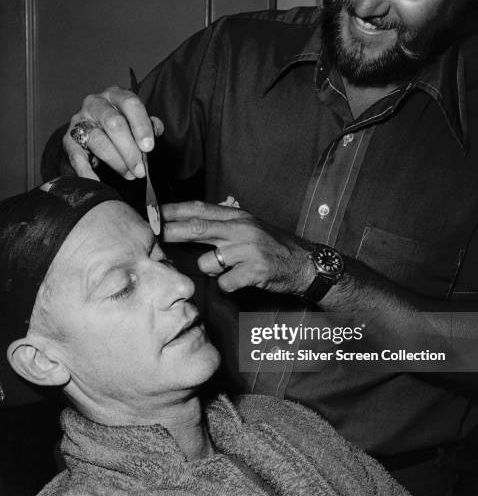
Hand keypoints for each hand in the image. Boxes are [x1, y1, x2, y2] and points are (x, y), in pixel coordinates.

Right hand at [62, 86, 163, 179]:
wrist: (93, 130)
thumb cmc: (122, 125)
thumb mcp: (136, 120)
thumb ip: (148, 125)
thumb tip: (156, 129)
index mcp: (116, 95)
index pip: (131, 104)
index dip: (141, 126)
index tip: (148, 147)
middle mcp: (96, 103)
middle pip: (114, 123)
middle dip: (129, 150)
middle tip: (140, 170)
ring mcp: (80, 120)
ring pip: (98, 141)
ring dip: (116, 162)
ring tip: (130, 175)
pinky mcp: (68, 139)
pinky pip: (77, 157)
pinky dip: (87, 172)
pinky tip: (98, 182)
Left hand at [162, 201, 315, 293]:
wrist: (306, 264)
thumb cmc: (275, 245)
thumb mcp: (251, 225)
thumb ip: (225, 221)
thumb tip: (194, 216)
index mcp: (239, 216)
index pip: (200, 209)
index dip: (174, 210)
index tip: (154, 212)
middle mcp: (241, 229)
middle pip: (197, 228)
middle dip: (171, 231)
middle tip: (152, 233)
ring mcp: (248, 250)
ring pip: (208, 262)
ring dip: (212, 270)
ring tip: (229, 268)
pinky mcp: (254, 271)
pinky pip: (224, 283)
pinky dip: (228, 286)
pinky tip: (241, 281)